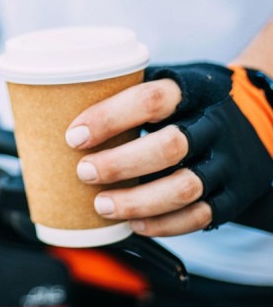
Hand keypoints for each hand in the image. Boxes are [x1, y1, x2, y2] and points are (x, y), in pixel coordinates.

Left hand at [65, 63, 272, 236]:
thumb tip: (53, 110)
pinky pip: (200, 216)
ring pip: (185, 187)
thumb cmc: (189, 101)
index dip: (109, 118)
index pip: (151, 100)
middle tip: (83, 172)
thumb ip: (124, 94)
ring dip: (137, 201)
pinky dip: (164, 224)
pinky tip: (136, 224)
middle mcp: (213, 125)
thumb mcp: (166, 82)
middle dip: (119, 164)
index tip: (74, 136)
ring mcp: (226, 162)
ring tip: (102, 205)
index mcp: (192, 90)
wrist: (260, 113)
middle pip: (169, 147)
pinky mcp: (233, 193)